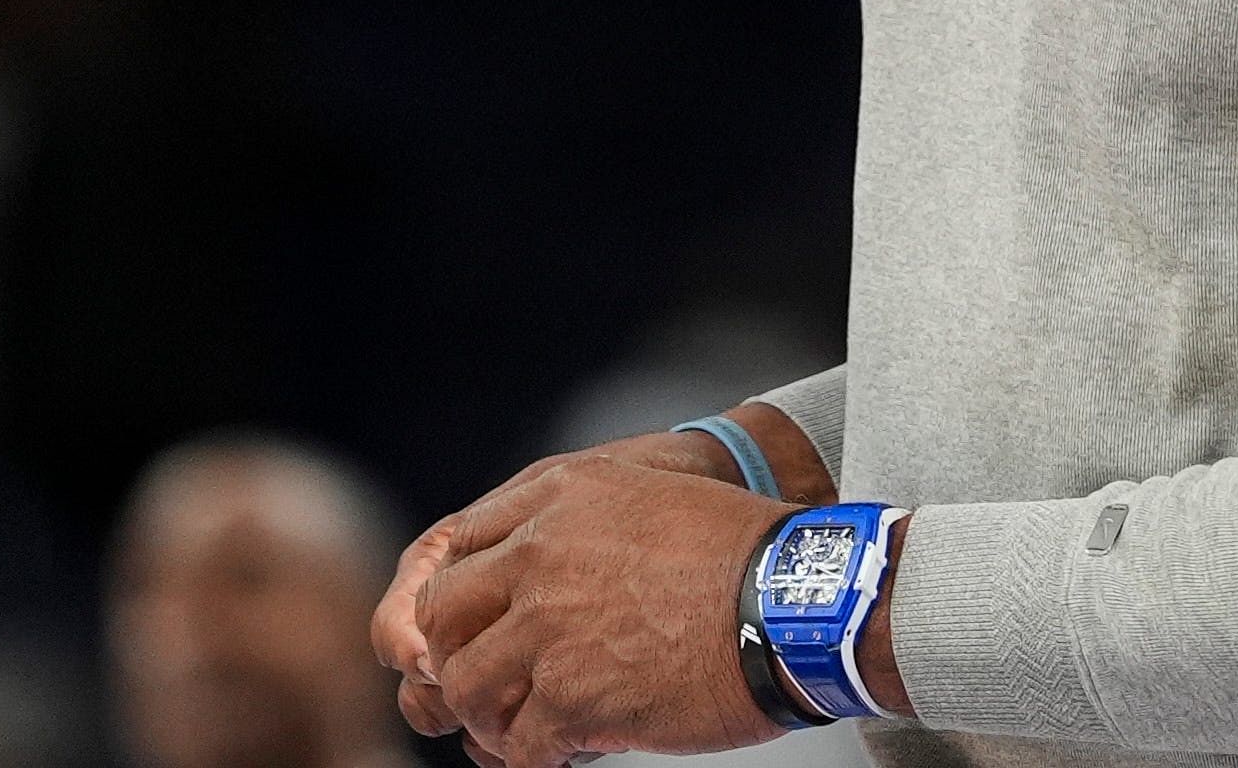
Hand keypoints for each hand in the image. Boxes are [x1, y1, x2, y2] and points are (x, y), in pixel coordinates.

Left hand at [388, 451, 788, 767]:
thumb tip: (539, 575)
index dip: (455, 602)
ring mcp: (549, 627)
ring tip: (525, 729)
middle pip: (440, 619)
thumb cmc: (742, 553)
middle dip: (456, 660)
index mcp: (558, 496)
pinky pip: (518, 745)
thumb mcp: (649, 495)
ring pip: (466, 689)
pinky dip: (535, 758)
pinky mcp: (573, 697)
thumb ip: (579, 523)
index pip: (456, 548)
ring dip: (491, 717)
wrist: (797, 602)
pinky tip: (568, 753)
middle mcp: (539, 554)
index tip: (469, 632)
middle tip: (489, 687)